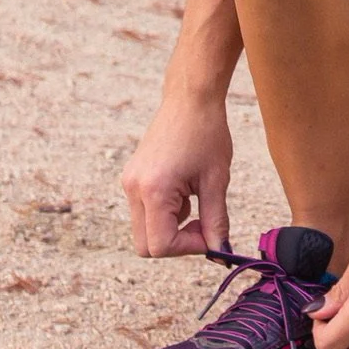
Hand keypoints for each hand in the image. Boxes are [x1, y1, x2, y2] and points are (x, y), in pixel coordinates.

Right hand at [122, 92, 231, 255]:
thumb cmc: (206, 133)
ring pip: (144, 230)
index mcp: (154, 190)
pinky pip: (144, 211)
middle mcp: (134, 188)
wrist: (190, 98)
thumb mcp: (216, 180)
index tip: (210, 233)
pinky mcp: (131, 177)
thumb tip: (220, 250)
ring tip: (195, 197)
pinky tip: (184, 188)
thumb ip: (216, 220)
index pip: (161, 246)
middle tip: (203, 223)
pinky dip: (164, 212)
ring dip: (171, 226)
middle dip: (176, 242)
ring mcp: (129, 182)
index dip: (189, 247)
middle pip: (146, 245)